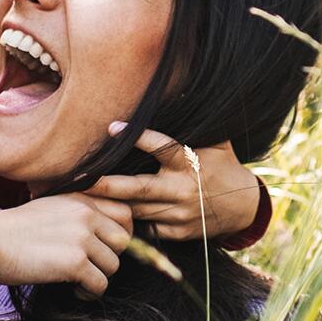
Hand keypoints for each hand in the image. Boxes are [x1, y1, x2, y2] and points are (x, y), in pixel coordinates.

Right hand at [0, 194, 132, 295]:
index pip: (125, 214)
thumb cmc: (13, 229)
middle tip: (92, 267)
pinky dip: (89, 293)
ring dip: (98, 277)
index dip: (121, 234)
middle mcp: (86, 215)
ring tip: (78, 281)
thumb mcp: (50, 206)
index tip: (105, 248)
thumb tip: (102, 233)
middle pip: (123, 241)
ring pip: (113, 265)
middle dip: (110, 257)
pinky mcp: (75, 263)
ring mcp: (82, 238)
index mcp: (81, 199)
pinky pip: (100, 284)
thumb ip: (77, 213)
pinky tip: (73, 290)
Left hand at [86, 127, 260, 241]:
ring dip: (107, 205)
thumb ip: (196, 121)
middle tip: (77, 179)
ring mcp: (178, 215)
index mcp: (190, 163)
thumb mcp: (216, 141)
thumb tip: (178, 87)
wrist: (244, 208)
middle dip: (106, 185)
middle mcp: (182, 190)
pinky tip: (101, 217)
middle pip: (138, 189)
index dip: (139, 136)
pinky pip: (145, 228)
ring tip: (77, 197)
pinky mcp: (176, 233)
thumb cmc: (222, 165)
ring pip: (135, 211)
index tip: (112, 126)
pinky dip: (125, 222)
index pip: (162, 147)